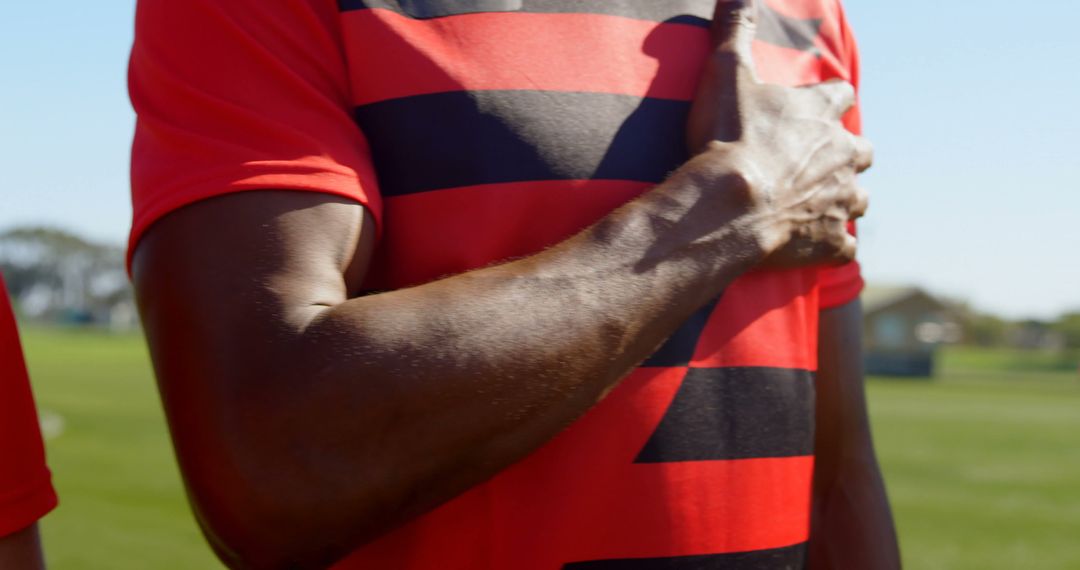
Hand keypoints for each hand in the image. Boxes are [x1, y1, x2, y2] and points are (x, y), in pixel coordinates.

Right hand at [686, 0, 871, 266]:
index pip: (839, 95)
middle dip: (845, 153)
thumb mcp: (727, 72)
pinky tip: (814, 246)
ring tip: (816, 204)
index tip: (810, 108)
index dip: (825, 101)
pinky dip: (832, 246)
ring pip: (859, 199)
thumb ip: (734, 30)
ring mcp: (841, 201)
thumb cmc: (728, 136)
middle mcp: (844, 154)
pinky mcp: (831, 241)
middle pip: (862, 150)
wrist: (728, 204)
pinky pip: (845, 247)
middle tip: (815, 161)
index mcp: (823, 113)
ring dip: (842, 199)